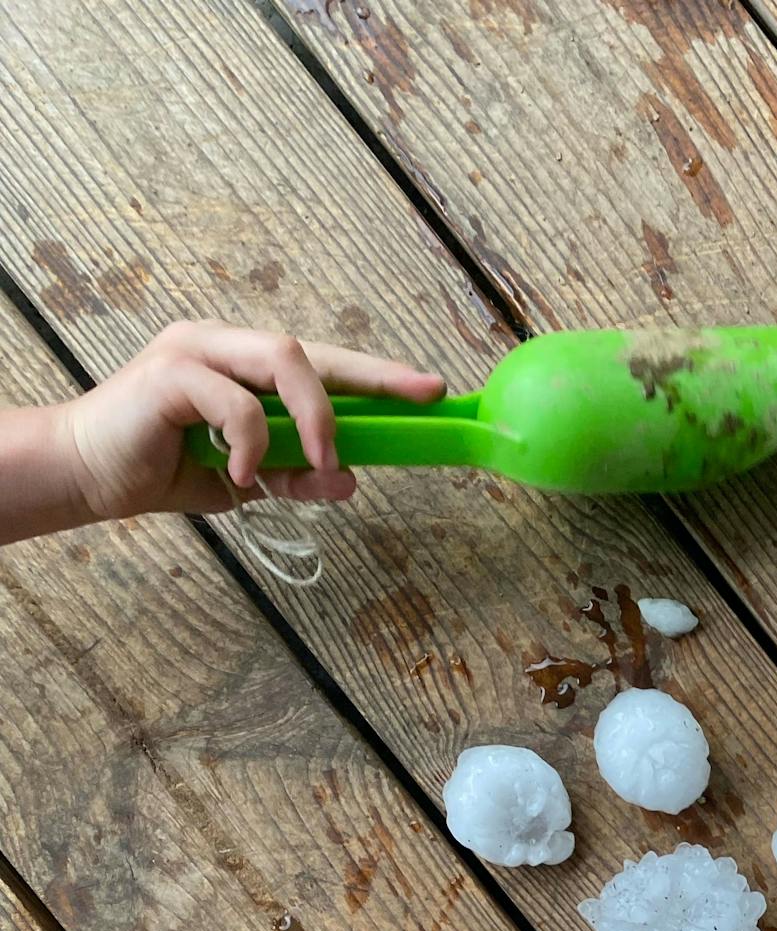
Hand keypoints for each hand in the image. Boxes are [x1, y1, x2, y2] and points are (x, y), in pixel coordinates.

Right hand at [60, 319, 445, 520]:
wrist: (88, 476)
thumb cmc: (164, 467)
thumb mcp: (247, 480)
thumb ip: (294, 476)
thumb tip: (350, 480)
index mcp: (242, 364)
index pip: (321, 362)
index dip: (377, 376)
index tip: (430, 390)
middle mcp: (222, 344)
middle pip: (309, 349)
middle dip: (369, 380)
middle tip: (412, 403)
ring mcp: (195, 350)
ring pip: (282, 358)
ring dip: (315, 416)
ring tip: (318, 461)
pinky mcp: (169, 373)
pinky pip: (235, 400)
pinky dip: (252, 441)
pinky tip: (243, 475)